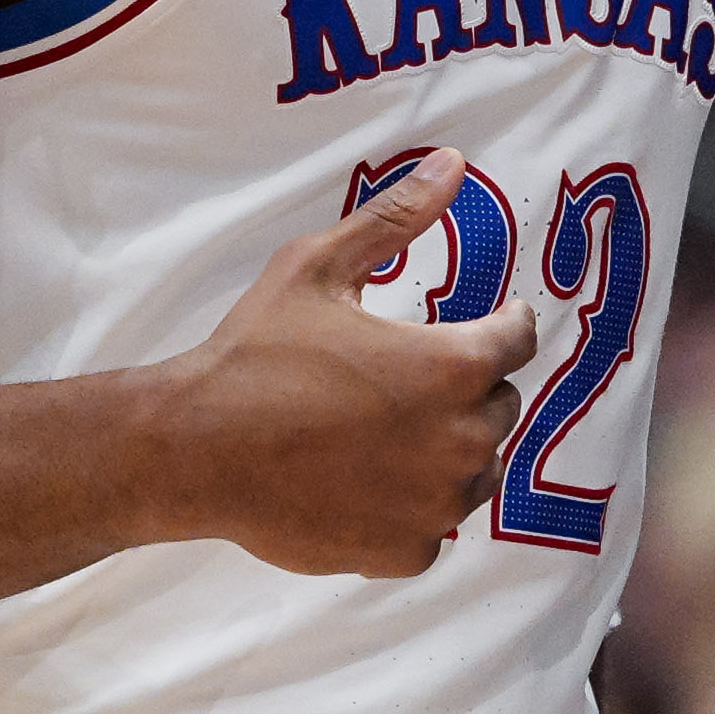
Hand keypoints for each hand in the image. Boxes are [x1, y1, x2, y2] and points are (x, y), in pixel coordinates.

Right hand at [155, 151, 538, 577]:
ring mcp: (438, 504)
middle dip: (466, 389)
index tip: (485, 321)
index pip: (520, 340)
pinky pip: (435, 527)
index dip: (502, 324)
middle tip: (405, 379)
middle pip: (499, 406)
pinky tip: (367, 483)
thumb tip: (453, 162)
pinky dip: (413, 508)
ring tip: (386, 432)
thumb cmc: (255, 353)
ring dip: (448, 450)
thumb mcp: (319, 266)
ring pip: (476, 470)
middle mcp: (463, 440)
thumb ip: (396, 218)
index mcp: (455, 367)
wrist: (194, 449)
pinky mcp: (406, 551)